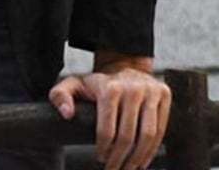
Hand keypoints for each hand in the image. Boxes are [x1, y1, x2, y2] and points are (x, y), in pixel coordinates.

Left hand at [48, 67, 170, 168]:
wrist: (124, 65)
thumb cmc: (97, 83)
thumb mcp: (74, 84)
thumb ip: (60, 95)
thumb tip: (67, 114)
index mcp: (110, 88)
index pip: (107, 130)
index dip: (104, 149)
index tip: (99, 158)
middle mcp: (132, 88)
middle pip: (128, 136)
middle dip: (119, 159)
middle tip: (112, 169)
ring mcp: (150, 90)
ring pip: (147, 136)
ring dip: (138, 159)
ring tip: (128, 169)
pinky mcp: (164, 94)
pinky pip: (161, 130)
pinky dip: (151, 150)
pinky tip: (141, 162)